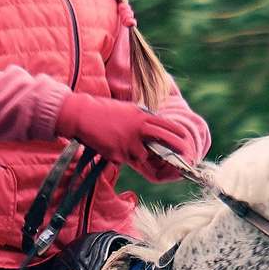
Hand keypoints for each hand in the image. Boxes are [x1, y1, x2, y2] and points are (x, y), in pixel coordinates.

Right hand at [56, 93, 201, 181]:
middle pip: (165, 140)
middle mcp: (138, 127)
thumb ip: (142, 118)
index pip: (167, 124)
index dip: (177, 133)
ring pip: (145, 155)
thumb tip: (155, 126)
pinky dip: (123, 157)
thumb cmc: (104, 112)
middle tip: (182, 155)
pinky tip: (113, 146)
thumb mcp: (128, 110)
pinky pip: (127, 159)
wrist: (83, 115)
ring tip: (124, 145)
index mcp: (142, 115)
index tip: (185, 138)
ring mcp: (129, 141)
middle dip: (175, 149)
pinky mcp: (118, 152)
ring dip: (139, 155)